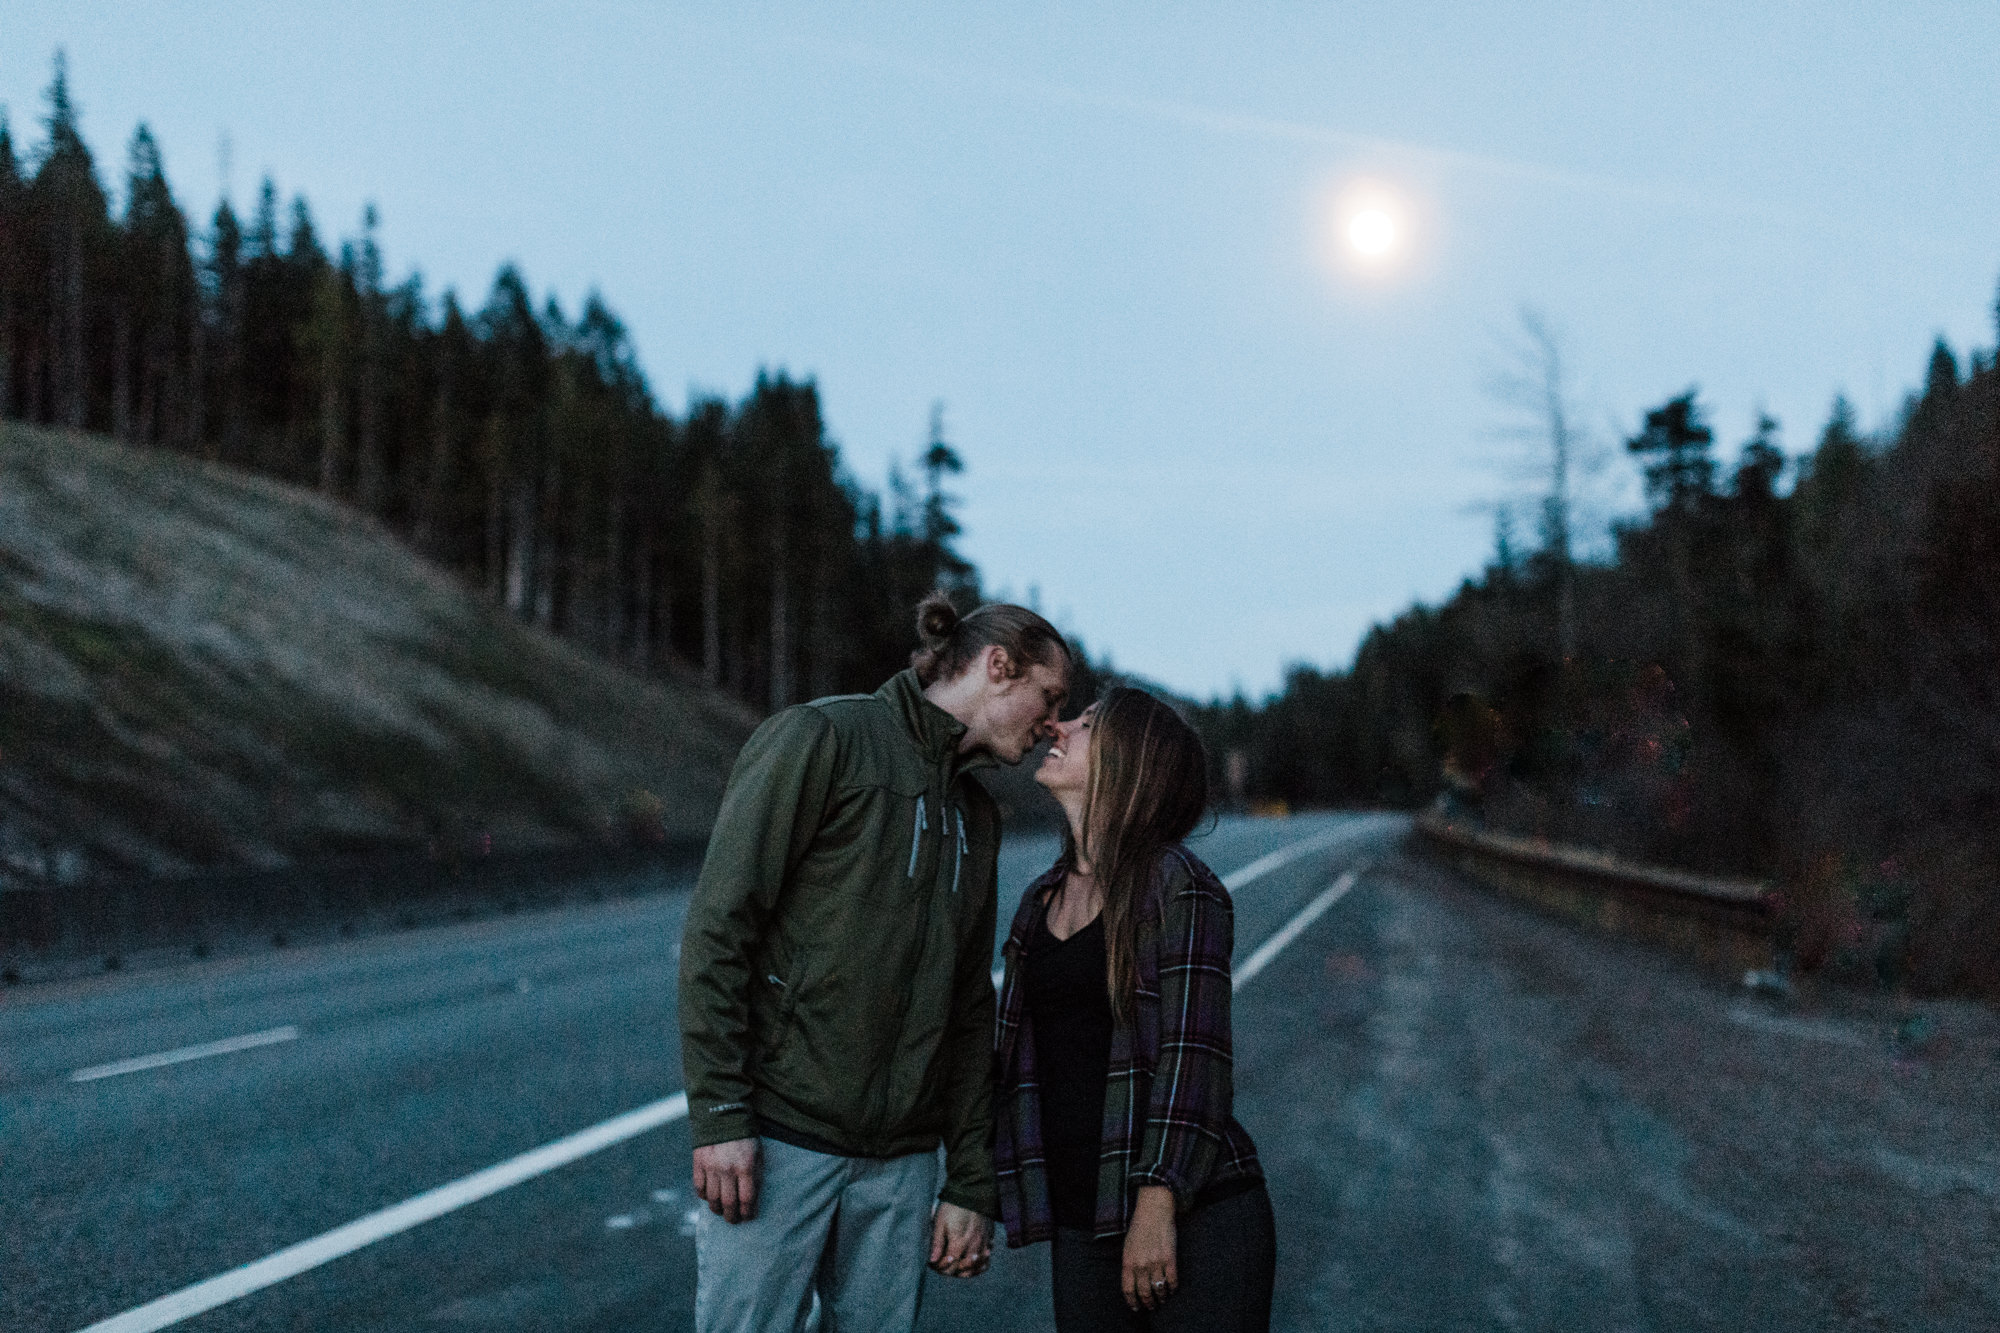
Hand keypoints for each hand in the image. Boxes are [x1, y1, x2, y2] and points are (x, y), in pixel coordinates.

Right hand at [691, 1138, 759, 1223]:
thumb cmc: (745, 1137)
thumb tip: (752, 1201)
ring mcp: (711, 1167)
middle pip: (728, 1203)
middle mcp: (728, 1169)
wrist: (723, 1115)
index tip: (748, 1217)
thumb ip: (755, 1176)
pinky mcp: (698, 1163)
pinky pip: (699, 1188)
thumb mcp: (757, 1154)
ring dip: (717, 1210)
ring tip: (722, 1212)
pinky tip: (709, 1198)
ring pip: (712, 1199)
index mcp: (746, 1166)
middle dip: (732, 1217)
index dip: (747, 1212)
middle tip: (734, 1221)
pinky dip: (704, 1197)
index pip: (746, 1198)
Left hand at [928, 1201, 993, 1276]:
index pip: (949, 1266)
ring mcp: (983, 1243)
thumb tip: (932, 1261)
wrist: (972, 1191)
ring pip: (975, 1268)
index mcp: (959, 1242)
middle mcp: (973, 1245)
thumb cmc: (952, 1206)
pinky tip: (972, 1264)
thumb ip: (936, 1243)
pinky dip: (979, 1266)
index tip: (932, 1263)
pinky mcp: (989, 1239)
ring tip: (955, 1267)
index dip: (939, 1268)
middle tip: (941, 1265)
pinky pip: (986, 1260)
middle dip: (949, 1271)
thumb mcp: (939, 1222)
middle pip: (962, 1270)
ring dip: (964, 1271)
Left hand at [1121, 1186, 1176, 1310]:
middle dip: (1148, 1303)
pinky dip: (1172, 1288)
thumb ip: (1129, 1264)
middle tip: (1151, 1306)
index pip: (1128, 1289)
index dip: (1132, 1301)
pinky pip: (1172, 1281)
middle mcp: (1141, 1265)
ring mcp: (1156, 1263)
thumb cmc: (1139, 1227)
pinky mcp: (1170, 1259)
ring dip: (1161, 1298)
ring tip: (1162, 1299)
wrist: (1154, 1211)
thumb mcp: (1127, 1246)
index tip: (1136, 1307)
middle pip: (1144, 1293)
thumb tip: (1132, 1282)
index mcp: (1128, 1262)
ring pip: (1159, 1289)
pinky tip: (1172, 1289)